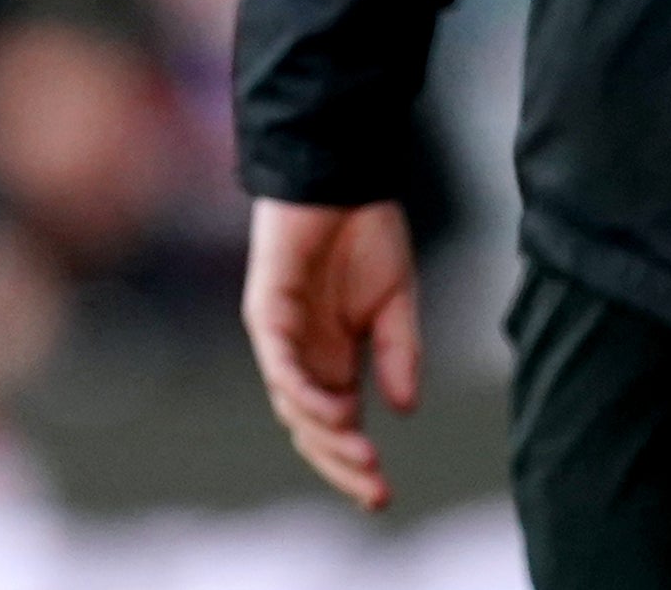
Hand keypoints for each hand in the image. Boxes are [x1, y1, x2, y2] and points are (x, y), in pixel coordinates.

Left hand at [241, 197, 421, 513]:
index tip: (383, 495)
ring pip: (293, 406)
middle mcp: (303, 356)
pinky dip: (304, 393)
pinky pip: (280, 364)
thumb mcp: (395, 303)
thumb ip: (399, 354)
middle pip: (310, 430)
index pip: (336, 427)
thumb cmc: (365, 233)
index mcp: (333, 360)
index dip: (354, 463)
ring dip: (326, 437)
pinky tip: (336, 411)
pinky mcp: (266, 311)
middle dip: (340, 464)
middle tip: (375, 492)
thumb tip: (404, 410)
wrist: (343, 175)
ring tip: (363, 458)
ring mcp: (281, 336)